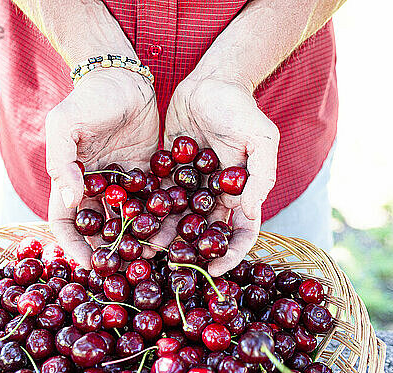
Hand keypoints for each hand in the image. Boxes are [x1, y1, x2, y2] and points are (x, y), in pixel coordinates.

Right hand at [46, 68, 158, 266]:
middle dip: (115, 248)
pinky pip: (154, 198)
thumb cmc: (87, 99)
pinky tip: (176, 227)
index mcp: (71, 180)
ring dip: (142, 236)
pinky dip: (162, 214)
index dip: (75, 246)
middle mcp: (96, 186)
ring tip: (158, 250)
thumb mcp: (63, 125)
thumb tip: (72, 201)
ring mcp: (123, 181)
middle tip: (131, 265)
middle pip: (102, 227)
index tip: (92, 265)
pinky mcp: (148, 171)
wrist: (122, 76)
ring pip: (131, 217)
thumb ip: (61, 162)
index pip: (67, 222)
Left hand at [164, 76, 279, 275]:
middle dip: (188, 249)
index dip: (232, 253)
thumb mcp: (261, 137)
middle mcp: (215, 194)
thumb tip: (252, 213)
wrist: (209, 81)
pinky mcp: (168, 172)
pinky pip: (158, 196)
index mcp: (241, 192)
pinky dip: (147, 210)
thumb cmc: (240, 108)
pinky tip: (131, 220)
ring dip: (163, 234)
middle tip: (169, 262)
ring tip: (144, 246)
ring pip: (177, 218)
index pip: (241, 232)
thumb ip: (261, 175)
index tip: (215, 270)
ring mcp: (191, 185)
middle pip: (203, 231)